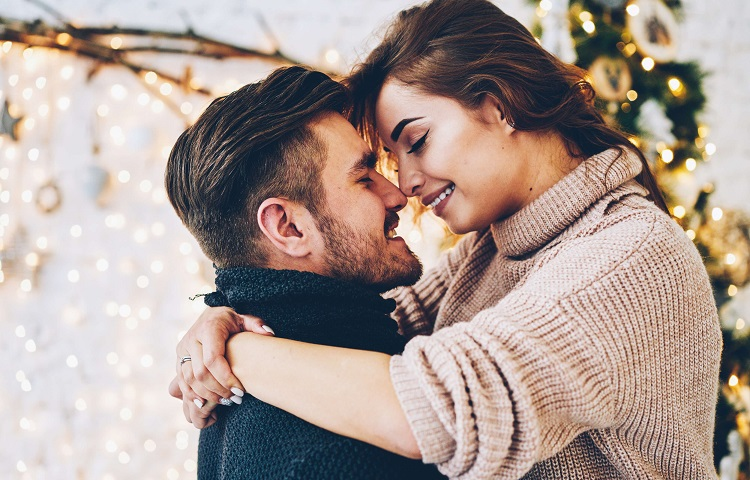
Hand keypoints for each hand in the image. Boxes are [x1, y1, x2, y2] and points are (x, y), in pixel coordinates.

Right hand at [170, 306, 274, 426]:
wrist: (210, 316)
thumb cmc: (231, 320)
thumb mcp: (243, 319)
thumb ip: (256, 325)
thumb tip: (269, 334)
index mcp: (209, 328)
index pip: (212, 359)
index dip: (226, 378)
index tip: (241, 391)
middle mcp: (191, 339)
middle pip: (200, 372)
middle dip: (218, 390)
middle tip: (235, 399)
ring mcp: (182, 350)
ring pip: (189, 380)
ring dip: (206, 395)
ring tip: (225, 401)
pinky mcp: (179, 360)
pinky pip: (182, 382)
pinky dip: (193, 395)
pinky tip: (208, 403)